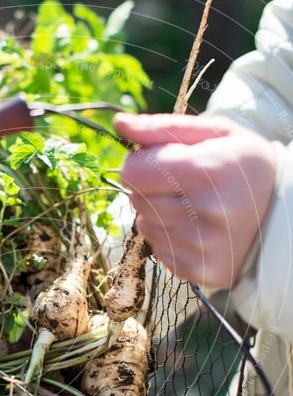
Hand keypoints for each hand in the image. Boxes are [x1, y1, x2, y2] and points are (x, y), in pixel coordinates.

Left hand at [114, 113, 277, 288]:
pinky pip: (158, 250)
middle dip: (150, 187)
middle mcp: (206, 212)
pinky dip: (169, 238)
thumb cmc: (246, 166)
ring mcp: (203, 247)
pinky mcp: (200, 271)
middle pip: (136, 198)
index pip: (134, 172)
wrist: (285, 215)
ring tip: (192, 205)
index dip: (139, 162)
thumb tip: (119, 124)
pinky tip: (196, 228)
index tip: (158, 160)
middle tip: (182, 183)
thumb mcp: (217, 133)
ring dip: (158, 213)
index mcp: (209, 170)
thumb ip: (163, 128)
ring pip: (144, 225)